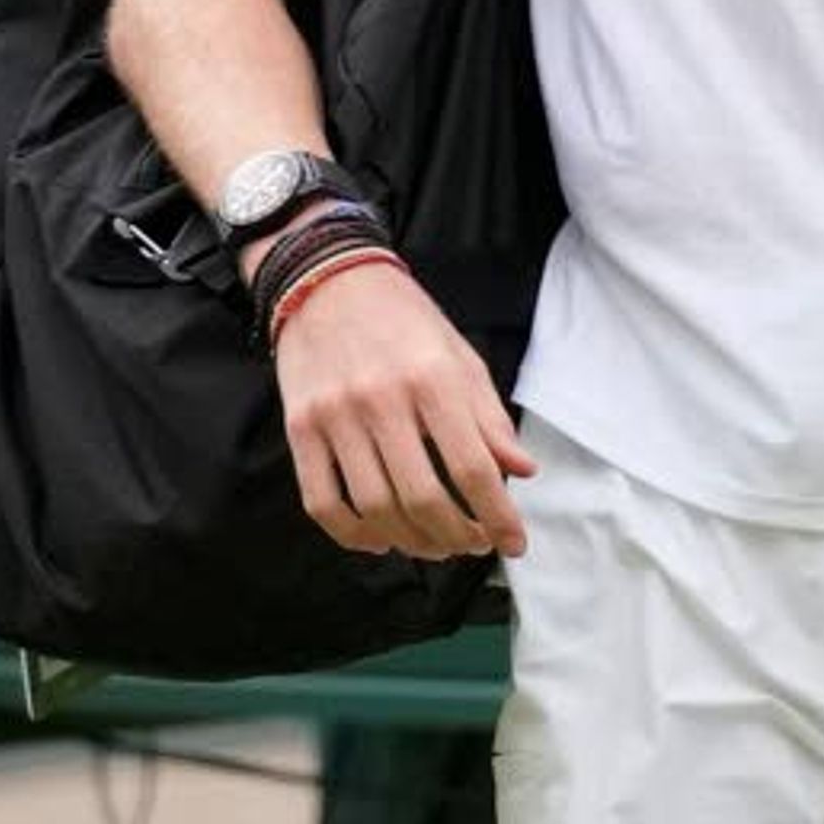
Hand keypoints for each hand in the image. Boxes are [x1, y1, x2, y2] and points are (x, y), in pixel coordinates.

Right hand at [270, 258, 535, 562]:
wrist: (328, 279)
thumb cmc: (403, 320)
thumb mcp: (460, 356)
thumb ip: (490, 418)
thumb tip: (523, 471)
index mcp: (432, 378)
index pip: (473, 467)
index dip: (498, 516)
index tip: (513, 543)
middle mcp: (383, 398)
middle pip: (423, 498)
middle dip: (457, 537)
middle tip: (472, 544)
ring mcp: (336, 415)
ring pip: (375, 508)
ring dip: (411, 542)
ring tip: (434, 544)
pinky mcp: (300, 427)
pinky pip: (322, 502)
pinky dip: (353, 535)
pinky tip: (380, 539)